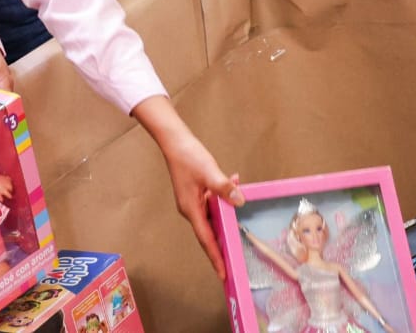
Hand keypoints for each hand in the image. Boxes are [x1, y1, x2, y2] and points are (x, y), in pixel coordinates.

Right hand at [132, 96, 242, 279]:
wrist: (174, 141)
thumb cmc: (188, 156)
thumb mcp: (209, 172)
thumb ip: (224, 187)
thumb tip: (239, 201)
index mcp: (191, 209)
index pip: (206, 239)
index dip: (215, 257)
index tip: (224, 274)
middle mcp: (191, 209)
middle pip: (210, 233)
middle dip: (223, 245)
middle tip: (237, 259)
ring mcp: (193, 201)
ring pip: (213, 216)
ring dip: (227, 216)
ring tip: (241, 213)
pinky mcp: (196, 193)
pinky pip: (213, 203)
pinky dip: (223, 198)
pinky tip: (234, 183)